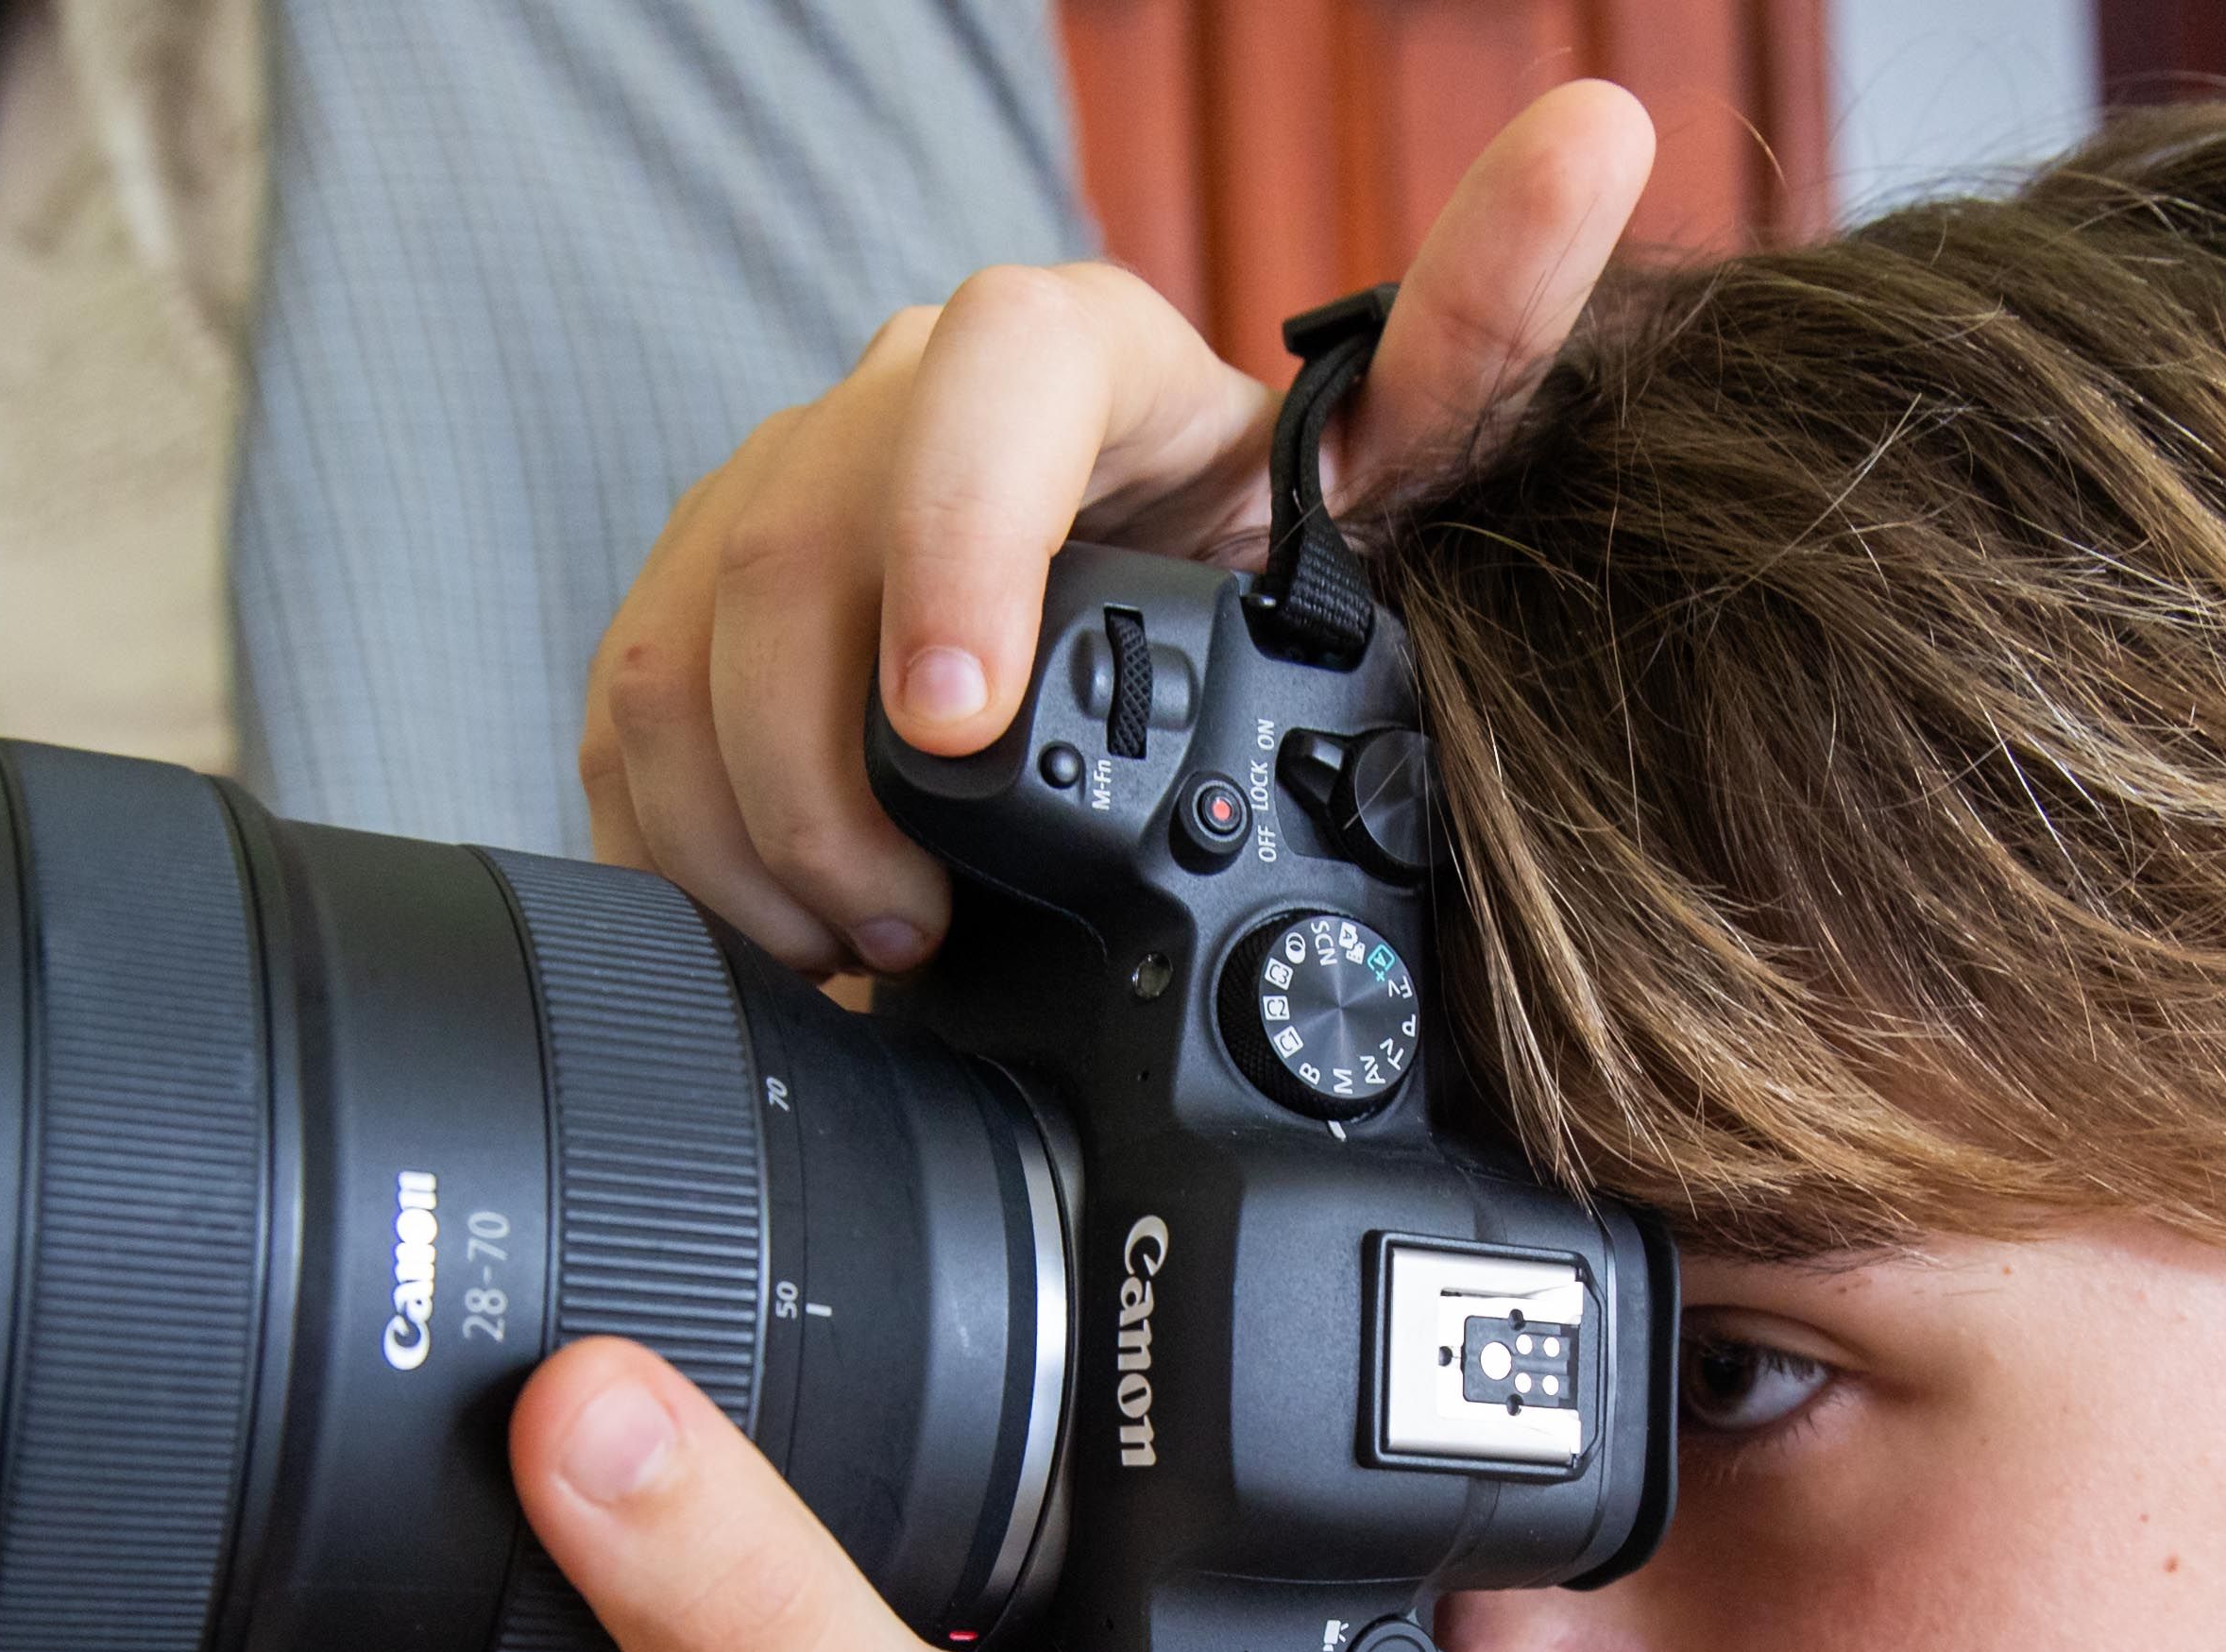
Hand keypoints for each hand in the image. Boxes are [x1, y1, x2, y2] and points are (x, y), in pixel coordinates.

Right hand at [579, 79, 1653, 973]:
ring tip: (863, 940)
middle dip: (834, 763)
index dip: (954, 542)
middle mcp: (898, 401)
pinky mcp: (698, 607)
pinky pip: (629, 714)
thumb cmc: (1280, 564)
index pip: (980, 384)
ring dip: (755, 823)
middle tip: (913, 915)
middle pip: (801, 540)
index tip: (962, 725)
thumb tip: (1596, 137)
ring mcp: (779, 500)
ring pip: (686, 639)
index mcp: (1063, 351)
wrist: (1170, 649)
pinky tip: (776, 926)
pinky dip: (684, 843)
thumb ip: (1482, 333)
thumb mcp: (1397, 474)